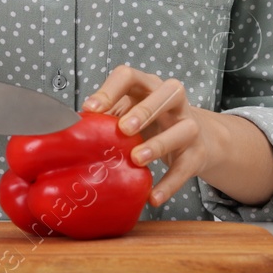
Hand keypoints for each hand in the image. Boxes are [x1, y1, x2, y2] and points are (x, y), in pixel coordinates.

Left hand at [81, 64, 227, 206]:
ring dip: (159, 144)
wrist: (198, 139)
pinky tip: (154, 197)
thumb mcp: (131, 113)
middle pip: (167, 93)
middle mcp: (173, 101)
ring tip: (137, 159)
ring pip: (183, 129)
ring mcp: (189, 125)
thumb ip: (108, 117)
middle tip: (123, 128)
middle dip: (145, 110)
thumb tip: (74, 131)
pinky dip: (169, 184)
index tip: (92, 110)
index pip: (129, 76)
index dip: (110, 90)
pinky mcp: (197, 153)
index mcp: (148, 86)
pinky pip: (185, 168)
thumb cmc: (153, 122)